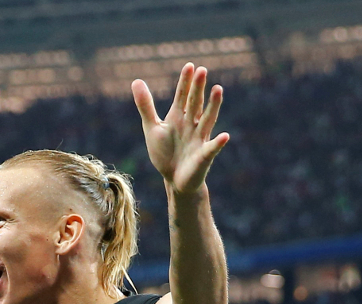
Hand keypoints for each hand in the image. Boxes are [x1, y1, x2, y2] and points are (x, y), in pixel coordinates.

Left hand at [132, 63, 228, 196]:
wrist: (175, 179)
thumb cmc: (165, 153)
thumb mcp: (152, 127)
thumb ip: (146, 105)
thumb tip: (136, 80)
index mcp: (178, 117)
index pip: (182, 96)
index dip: (185, 82)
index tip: (189, 66)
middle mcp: (191, 125)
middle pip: (195, 103)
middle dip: (198, 88)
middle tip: (202, 70)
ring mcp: (199, 139)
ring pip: (207, 119)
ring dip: (213, 105)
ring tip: (218, 89)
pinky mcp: (204, 156)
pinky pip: (212, 149)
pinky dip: (218, 143)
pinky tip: (225, 136)